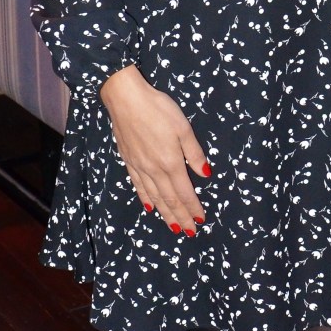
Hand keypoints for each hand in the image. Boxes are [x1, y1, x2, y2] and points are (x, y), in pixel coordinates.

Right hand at [99, 65, 209, 232]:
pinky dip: (146, 199)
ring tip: (174, 227)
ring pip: (154, 197)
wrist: (125, 99)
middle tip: (189, 232)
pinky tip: (150, 207)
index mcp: (171, 162)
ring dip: (165, 214)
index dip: (193, 208)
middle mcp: (154, 170)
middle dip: (181, 217)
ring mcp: (139, 167)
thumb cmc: (159, 109)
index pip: (184, 192)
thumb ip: (194, 153)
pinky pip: (139, 186)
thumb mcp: (183, 128)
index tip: (200, 220)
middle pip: (169, 199)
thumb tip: (205, 174)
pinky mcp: (128, 161)